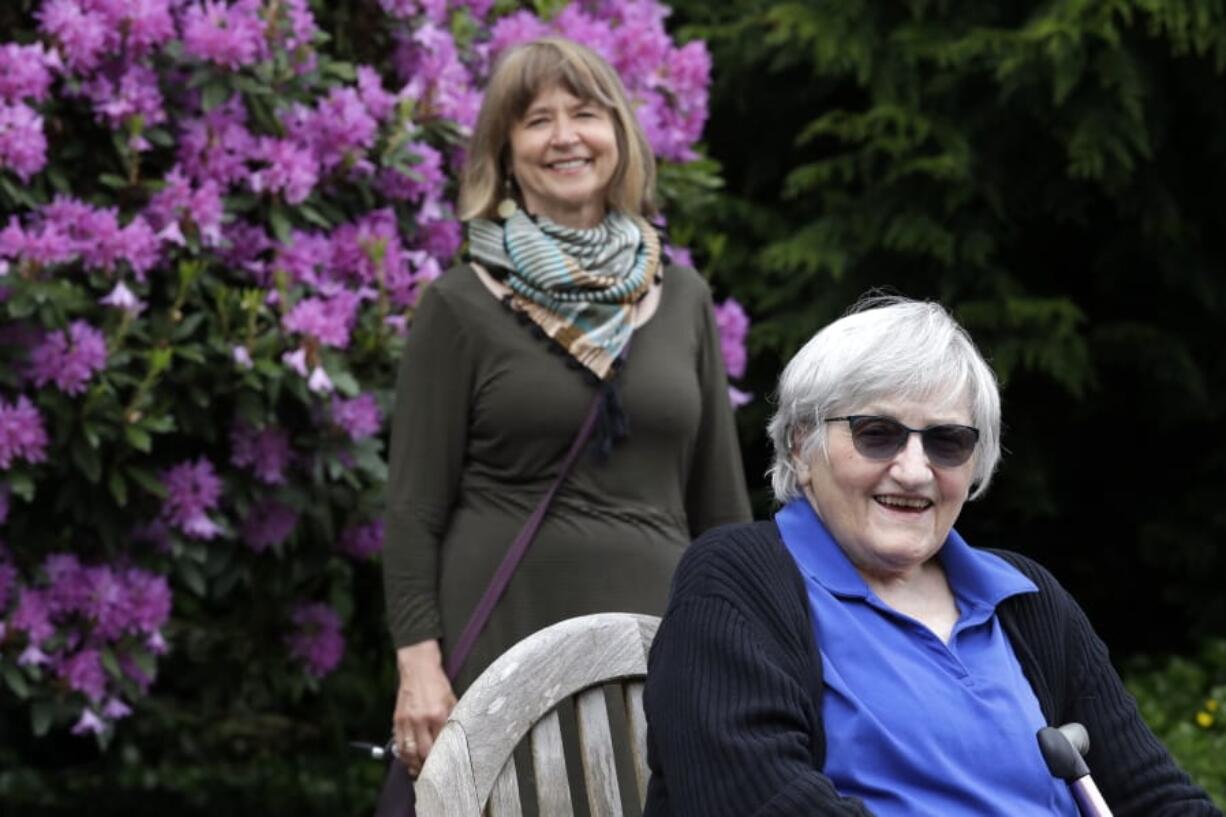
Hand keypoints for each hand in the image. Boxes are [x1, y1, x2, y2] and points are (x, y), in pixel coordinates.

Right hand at [392, 639, 456, 775]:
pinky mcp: (397, 719)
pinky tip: (408, 759)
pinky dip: (403, 754)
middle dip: (428, 766)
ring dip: (414, 764)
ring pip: (409, 751)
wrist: (418, 668)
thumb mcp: (452, 699)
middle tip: (433, 775)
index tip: (447, 768)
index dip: (444, 758)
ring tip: (419, 771)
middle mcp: (421, 719)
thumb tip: (459, 736)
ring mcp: (407, 720)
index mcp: (438, 714)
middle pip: (424, 752)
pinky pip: (399, 743)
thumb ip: (454, 718)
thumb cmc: (437, 684)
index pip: (441, 744)